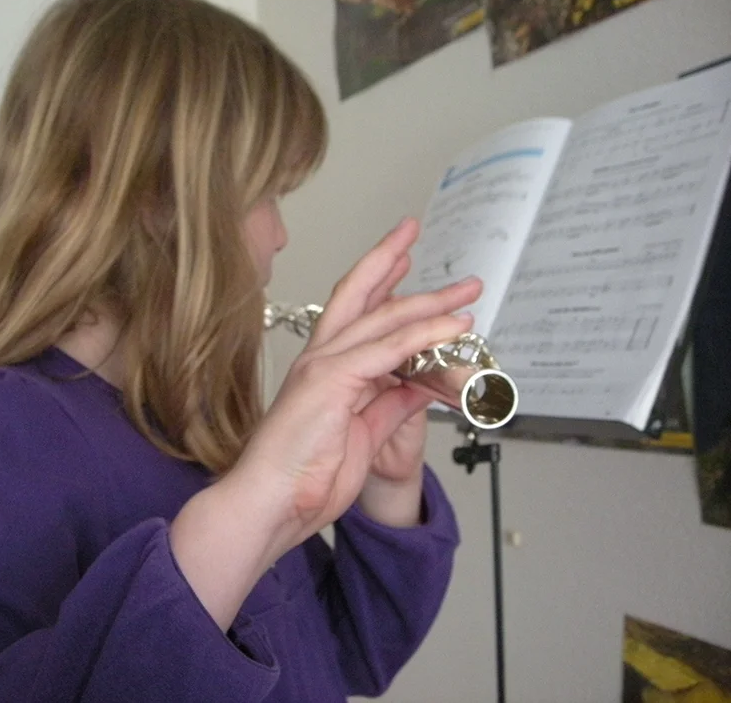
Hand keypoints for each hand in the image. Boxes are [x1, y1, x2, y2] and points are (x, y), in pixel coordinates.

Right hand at [169, 218, 480, 630]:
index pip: (354, 313)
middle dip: (389, 258)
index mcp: (324, 370)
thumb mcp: (362, 435)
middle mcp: (321, 358)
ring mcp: (324, 365)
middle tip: (411, 230)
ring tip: (464, 288)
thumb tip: (420, 387)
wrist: (271, 504)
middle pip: (359, 294)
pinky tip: (452, 326)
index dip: (379, 282)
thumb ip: (390, 406)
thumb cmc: (303, 478)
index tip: (402, 262)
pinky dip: (425, 335)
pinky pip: (389, 349)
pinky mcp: (332, 379)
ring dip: (428, 301)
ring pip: (382, 318)